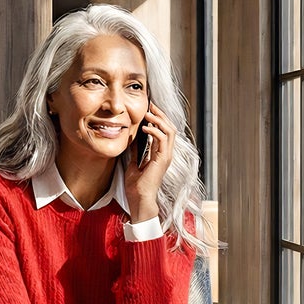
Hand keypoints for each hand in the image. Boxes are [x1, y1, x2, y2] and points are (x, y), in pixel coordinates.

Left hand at [124, 100, 175, 222]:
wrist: (139, 198)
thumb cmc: (136, 185)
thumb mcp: (134, 163)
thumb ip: (136, 151)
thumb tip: (133, 139)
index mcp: (161, 154)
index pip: (164, 131)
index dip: (158, 119)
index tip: (149, 110)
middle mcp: (166, 154)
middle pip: (170, 128)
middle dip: (161, 115)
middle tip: (151, 105)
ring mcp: (166, 156)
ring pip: (170, 131)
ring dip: (159, 120)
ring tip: (148, 114)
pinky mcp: (163, 159)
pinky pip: (163, 140)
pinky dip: (155, 131)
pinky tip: (145, 128)